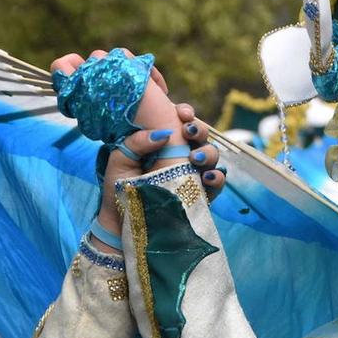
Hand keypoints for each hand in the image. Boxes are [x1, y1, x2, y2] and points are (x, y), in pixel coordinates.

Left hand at [52, 52, 224, 250]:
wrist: (120, 224)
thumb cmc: (119, 189)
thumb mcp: (120, 161)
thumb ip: (136, 142)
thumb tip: (163, 132)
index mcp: (164, 143)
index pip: (180, 122)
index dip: (186, 113)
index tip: (182, 113)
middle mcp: (182, 155)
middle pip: (201, 135)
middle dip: (200, 129)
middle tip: (189, 132)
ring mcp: (194, 174)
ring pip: (212, 155)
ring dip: (207, 152)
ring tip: (195, 158)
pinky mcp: (202, 194)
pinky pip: (218, 181)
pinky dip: (217, 177)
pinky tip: (207, 177)